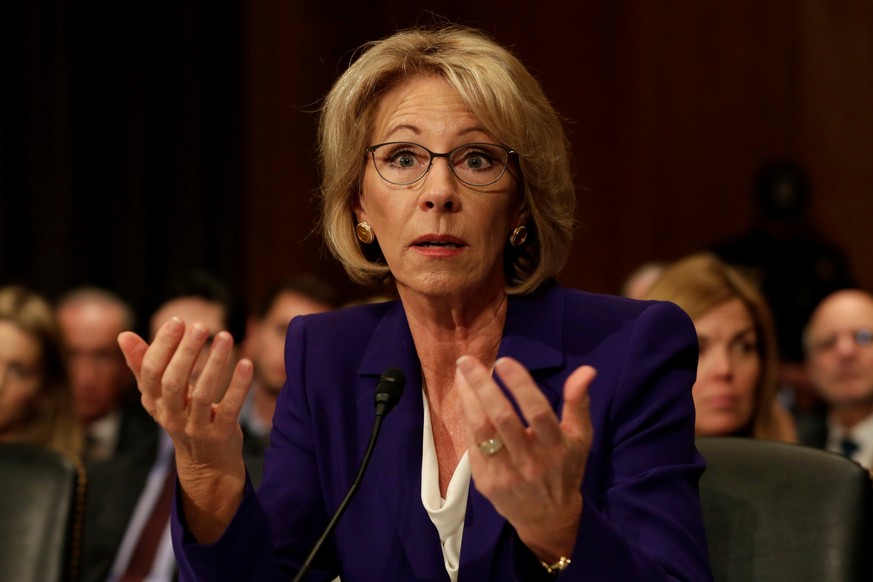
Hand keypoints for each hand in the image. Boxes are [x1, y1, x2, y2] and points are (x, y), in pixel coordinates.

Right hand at [118, 316, 253, 541]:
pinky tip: (246, 363)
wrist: (205, 463)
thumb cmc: (183, 416)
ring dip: (214, 363)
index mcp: (154, 402)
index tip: (177, 320)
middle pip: (173, 382)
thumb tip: (123, 335)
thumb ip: (143, 365)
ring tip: (225, 336)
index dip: (162, 346)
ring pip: (202, 394)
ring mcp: (196, 427)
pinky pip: (229, 408)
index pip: (151, 372)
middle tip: (201, 326)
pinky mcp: (221, 434)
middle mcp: (171, 416)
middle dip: (186, 352)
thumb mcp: (160, 395)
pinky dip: (238, 386)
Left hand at [455, 356, 595, 562]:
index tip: (503, 361)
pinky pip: (473, 445)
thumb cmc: (565, 470)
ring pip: (481, 431)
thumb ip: (579, 403)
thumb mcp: (580, 438)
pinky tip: (465, 400)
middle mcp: (530, 462)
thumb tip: (586, 370)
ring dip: (468, 400)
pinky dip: (467, 419)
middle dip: (482, 386)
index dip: (520, 385)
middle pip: (502, 418)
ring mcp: (505, 474)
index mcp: (556, 448)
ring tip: (461, 375)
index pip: (537, 411)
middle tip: (467, 361)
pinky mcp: (486, 482)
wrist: (548, 519)